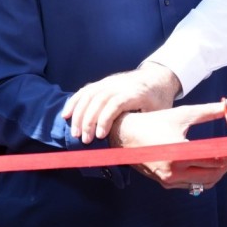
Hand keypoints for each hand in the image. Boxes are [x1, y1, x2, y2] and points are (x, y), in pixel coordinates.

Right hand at [63, 62, 181, 143]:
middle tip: (84, 140)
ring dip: (78, 114)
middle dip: (88, 121)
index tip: (100, 136)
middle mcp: (120, 85)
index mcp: (136, 93)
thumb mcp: (160, 112)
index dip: (105, 119)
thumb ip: (149, 126)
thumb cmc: (160, 100)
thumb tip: (143, 150)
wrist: (158, 76)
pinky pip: (86, 90)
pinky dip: (74, 102)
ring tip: (74, 133)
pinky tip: (66, 115)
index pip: (116, 103)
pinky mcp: (103, 82)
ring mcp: (110, 82)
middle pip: (99, 100)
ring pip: (89, 95)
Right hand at [110, 98, 226, 190]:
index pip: (215, 157)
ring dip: (216, 173)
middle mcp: (174, 170)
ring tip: (222, 159)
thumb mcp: (183, 114)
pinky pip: (191, 185)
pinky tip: (206, 165)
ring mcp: (169, 180)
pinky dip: (202, 177)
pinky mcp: (165, 184)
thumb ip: (209, 111)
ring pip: (203, 183)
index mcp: (179, 152)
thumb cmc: (154, 122)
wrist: (125, 135)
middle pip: (213, 174)